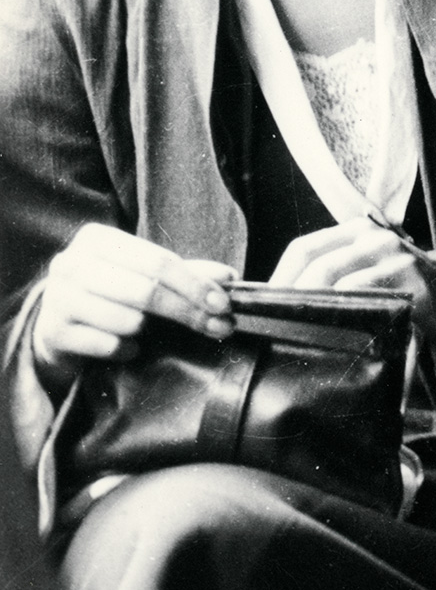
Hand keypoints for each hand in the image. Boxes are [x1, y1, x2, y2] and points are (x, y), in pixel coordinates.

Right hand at [32, 224, 234, 384]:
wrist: (59, 327)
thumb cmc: (109, 296)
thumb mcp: (143, 276)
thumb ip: (185, 274)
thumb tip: (229, 278)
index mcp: (97, 239)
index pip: (158, 261)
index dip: (195, 285)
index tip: (224, 305)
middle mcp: (71, 263)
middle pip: (146, 290)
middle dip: (188, 312)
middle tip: (219, 328)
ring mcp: (57, 298)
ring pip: (127, 320)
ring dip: (148, 332)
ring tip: (145, 331)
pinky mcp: (52, 332)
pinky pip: (108, 346)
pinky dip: (126, 350)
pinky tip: (124, 346)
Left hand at [269, 221, 430, 318]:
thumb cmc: (404, 289)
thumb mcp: (369, 272)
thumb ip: (335, 278)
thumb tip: (278, 304)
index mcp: (355, 233)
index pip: (303, 249)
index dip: (279, 278)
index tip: (263, 307)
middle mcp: (372, 237)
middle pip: (316, 265)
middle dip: (292, 298)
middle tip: (276, 327)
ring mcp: (393, 254)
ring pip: (338, 280)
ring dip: (316, 309)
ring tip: (300, 334)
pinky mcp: (411, 277)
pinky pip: (369, 295)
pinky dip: (348, 314)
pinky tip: (337, 333)